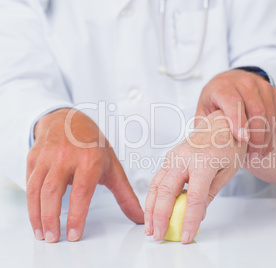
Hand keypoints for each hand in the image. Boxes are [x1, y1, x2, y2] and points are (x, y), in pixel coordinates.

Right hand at [26, 108, 143, 242]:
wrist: (71, 120)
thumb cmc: (93, 145)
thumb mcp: (113, 167)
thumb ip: (125, 195)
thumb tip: (140, 217)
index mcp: (89, 160)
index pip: (81, 192)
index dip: (76, 216)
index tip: (74, 234)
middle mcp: (66, 157)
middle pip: (53, 192)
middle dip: (50, 219)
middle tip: (53, 238)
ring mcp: (47, 156)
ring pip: (36, 189)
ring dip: (36, 214)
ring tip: (42, 232)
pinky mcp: (34, 157)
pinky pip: (29, 182)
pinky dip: (30, 201)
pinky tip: (36, 214)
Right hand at [144, 110, 246, 243]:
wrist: (221, 123)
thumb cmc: (229, 145)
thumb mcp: (227, 171)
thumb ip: (210, 193)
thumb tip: (199, 215)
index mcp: (204, 161)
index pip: (195, 197)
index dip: (190, 219)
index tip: (187, 236)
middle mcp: (184, 158)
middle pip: (167, 191)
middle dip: (159, 216)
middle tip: (157, 236)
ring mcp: (174, 156)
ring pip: (156, 185)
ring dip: (150, 208)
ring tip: (149, 228)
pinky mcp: (169, 158)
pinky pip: (157, 179)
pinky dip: (153, 197)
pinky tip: (153, 211)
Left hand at [196, 69, 275, 156]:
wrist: (231, 82)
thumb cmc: (215, 101)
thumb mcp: (204, 111)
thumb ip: (206, 127)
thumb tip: (207, 148)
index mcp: (222, 86)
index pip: (232, 102)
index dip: (238, 121)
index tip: (243, 139)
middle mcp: (243, 82)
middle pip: (256, 110)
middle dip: (256, 137)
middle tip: (252, 157)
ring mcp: (261, 85)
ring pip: (269, 114)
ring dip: (267, 139)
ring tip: (259, 155)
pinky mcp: (274, 92)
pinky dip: (275, 133)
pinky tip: (267, 147)